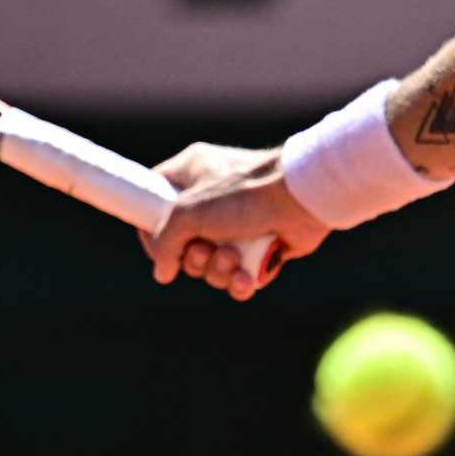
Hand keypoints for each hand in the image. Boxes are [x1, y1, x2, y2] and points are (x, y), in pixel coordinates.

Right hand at [143, 143, 330, 301]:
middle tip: (206, 250)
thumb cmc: (244, 194)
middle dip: (194, 258)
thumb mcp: (188, 212)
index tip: (158, 248)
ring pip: (210, 264)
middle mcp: (213, 199)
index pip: (156, 200)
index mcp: (193, 174)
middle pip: (183, 244)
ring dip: (218, 269)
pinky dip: (238, 282)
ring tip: (233, 258)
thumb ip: (165, 241)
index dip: (152, 229)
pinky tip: (246, 278)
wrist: (302, 199)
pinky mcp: (259, 246)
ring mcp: (237, 224)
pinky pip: (237, 275)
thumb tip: (162, 270)